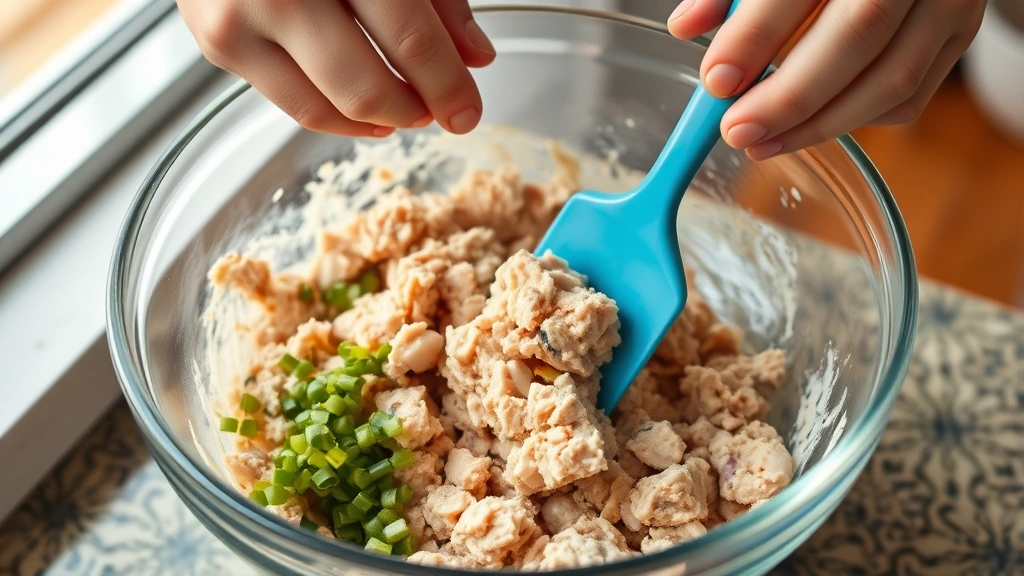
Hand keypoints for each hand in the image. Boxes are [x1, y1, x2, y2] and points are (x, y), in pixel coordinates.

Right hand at [178, 0, 495, 136]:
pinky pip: (292, 105)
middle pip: (366, 87)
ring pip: (326, 108)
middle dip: (414, 111)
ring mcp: (241, 18)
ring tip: (405, 108)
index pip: (409, 39)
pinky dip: (337, 115)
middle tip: (439, 111)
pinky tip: (364, 108)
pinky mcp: (220, 44)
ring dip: (379, 120)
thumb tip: (473, 55)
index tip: (466, 110)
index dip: (447, 85)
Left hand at [668, 0, 985, 158]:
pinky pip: (909, 97)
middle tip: (736, 130)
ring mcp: (947, 1)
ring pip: (892, 79)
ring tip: (761, 143)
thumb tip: (686, 27)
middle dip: (791, 96)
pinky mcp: (960, 33)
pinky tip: (809, 127)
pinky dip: (855, 120)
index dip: (757, 36)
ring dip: (819, 125)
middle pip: (859, 37)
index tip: (717, 80)